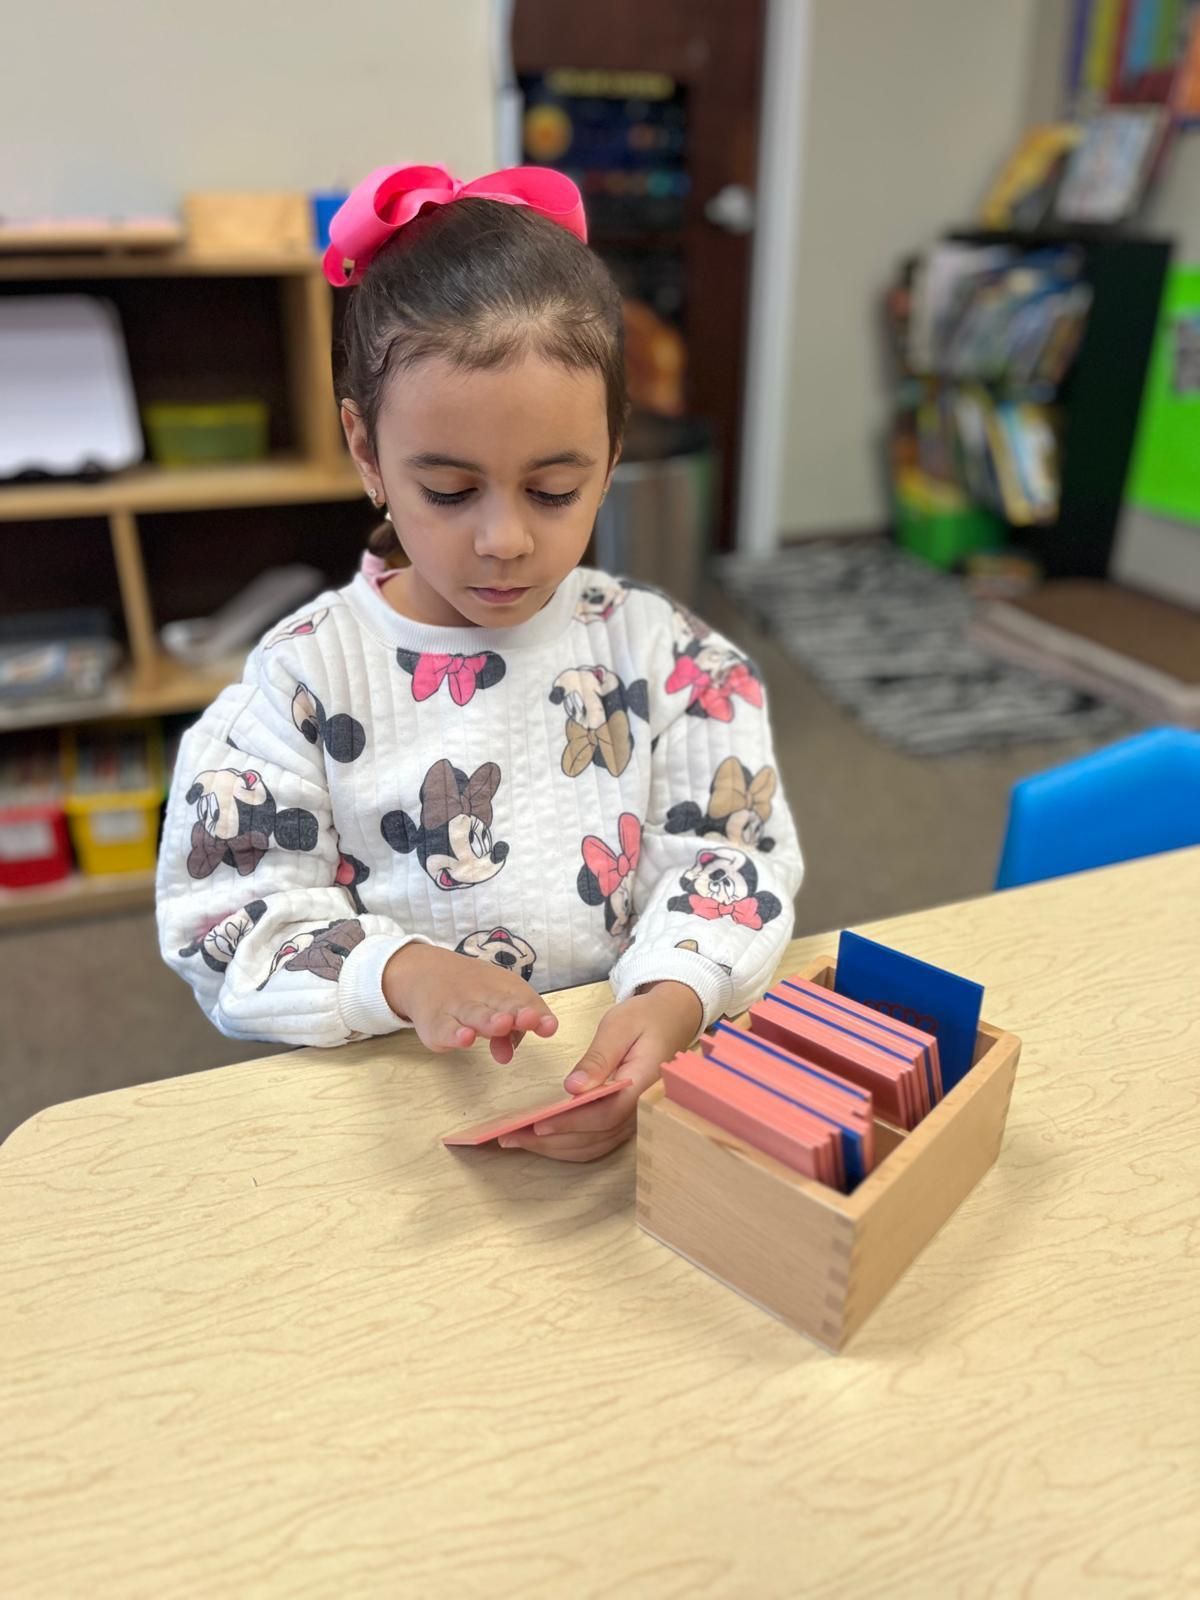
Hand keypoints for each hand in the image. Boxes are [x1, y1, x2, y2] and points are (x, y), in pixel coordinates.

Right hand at [384, 943, 557, 1063]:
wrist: (425, 973)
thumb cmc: (473, 995)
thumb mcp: (496, 1006)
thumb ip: (509, 1034)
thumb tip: (507, 1055)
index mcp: (504, 991)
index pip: (524, 1001)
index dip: (537, 1013)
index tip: (548, 1026)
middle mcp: (483, 997)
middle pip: (502, 1005)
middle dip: (517, 1014)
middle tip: (529, 1019)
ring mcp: (458, 1008)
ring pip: (476, 1014)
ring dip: (490, 1021)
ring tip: (502, 1025)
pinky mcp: (436, 1023)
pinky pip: (445, 1029)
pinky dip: (455, 1034)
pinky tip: (465, 1038)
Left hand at [498, 980, 702, 1162]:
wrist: (671, 1020)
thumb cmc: (644, 1018)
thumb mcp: (619, 1027)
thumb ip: (599, 1058)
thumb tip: (574, 1088)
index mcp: (643, 1085)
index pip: (606, 1114)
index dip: (571, 1123)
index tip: (538, 1124)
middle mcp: (641, 1109)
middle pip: (596, 1137)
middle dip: (552, 1141)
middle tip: (511, 1137)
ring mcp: (635, 1118)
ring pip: (594, 1145)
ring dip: (556, 1148)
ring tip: (518, 1140)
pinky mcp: (626, 1120)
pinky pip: (598, 1141)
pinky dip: (569, 1145)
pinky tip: (543, 1141)